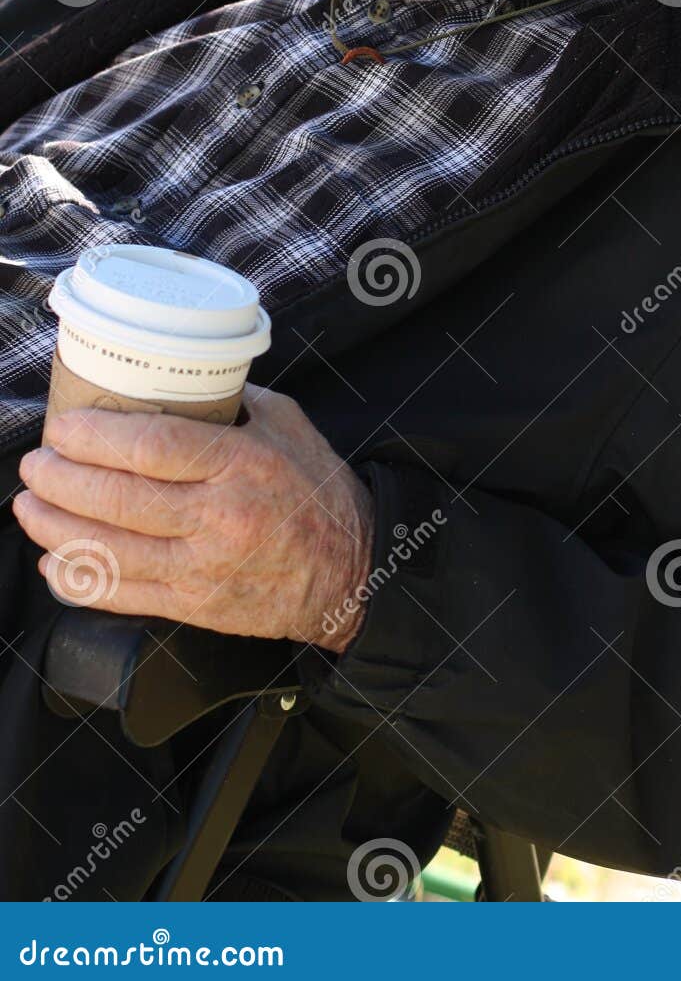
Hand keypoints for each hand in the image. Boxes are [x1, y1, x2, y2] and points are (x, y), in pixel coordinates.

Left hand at [12, 381, 373, 653]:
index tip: (64, 427)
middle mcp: (218, 517)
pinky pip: (122, 595)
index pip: (152, 448)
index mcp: (241, 464)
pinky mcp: (194, 605)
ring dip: (54, 527)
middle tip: (36, 463)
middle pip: (118, 499)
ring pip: (109, 549)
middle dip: (61, 479)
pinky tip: (54, 560)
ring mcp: (203, 567)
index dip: (95, 437)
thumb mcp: (288, 425)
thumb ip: (232, 400)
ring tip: (29, 505)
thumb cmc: (319, 493)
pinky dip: (78, 579)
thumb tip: (176, 375)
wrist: (349, 573)